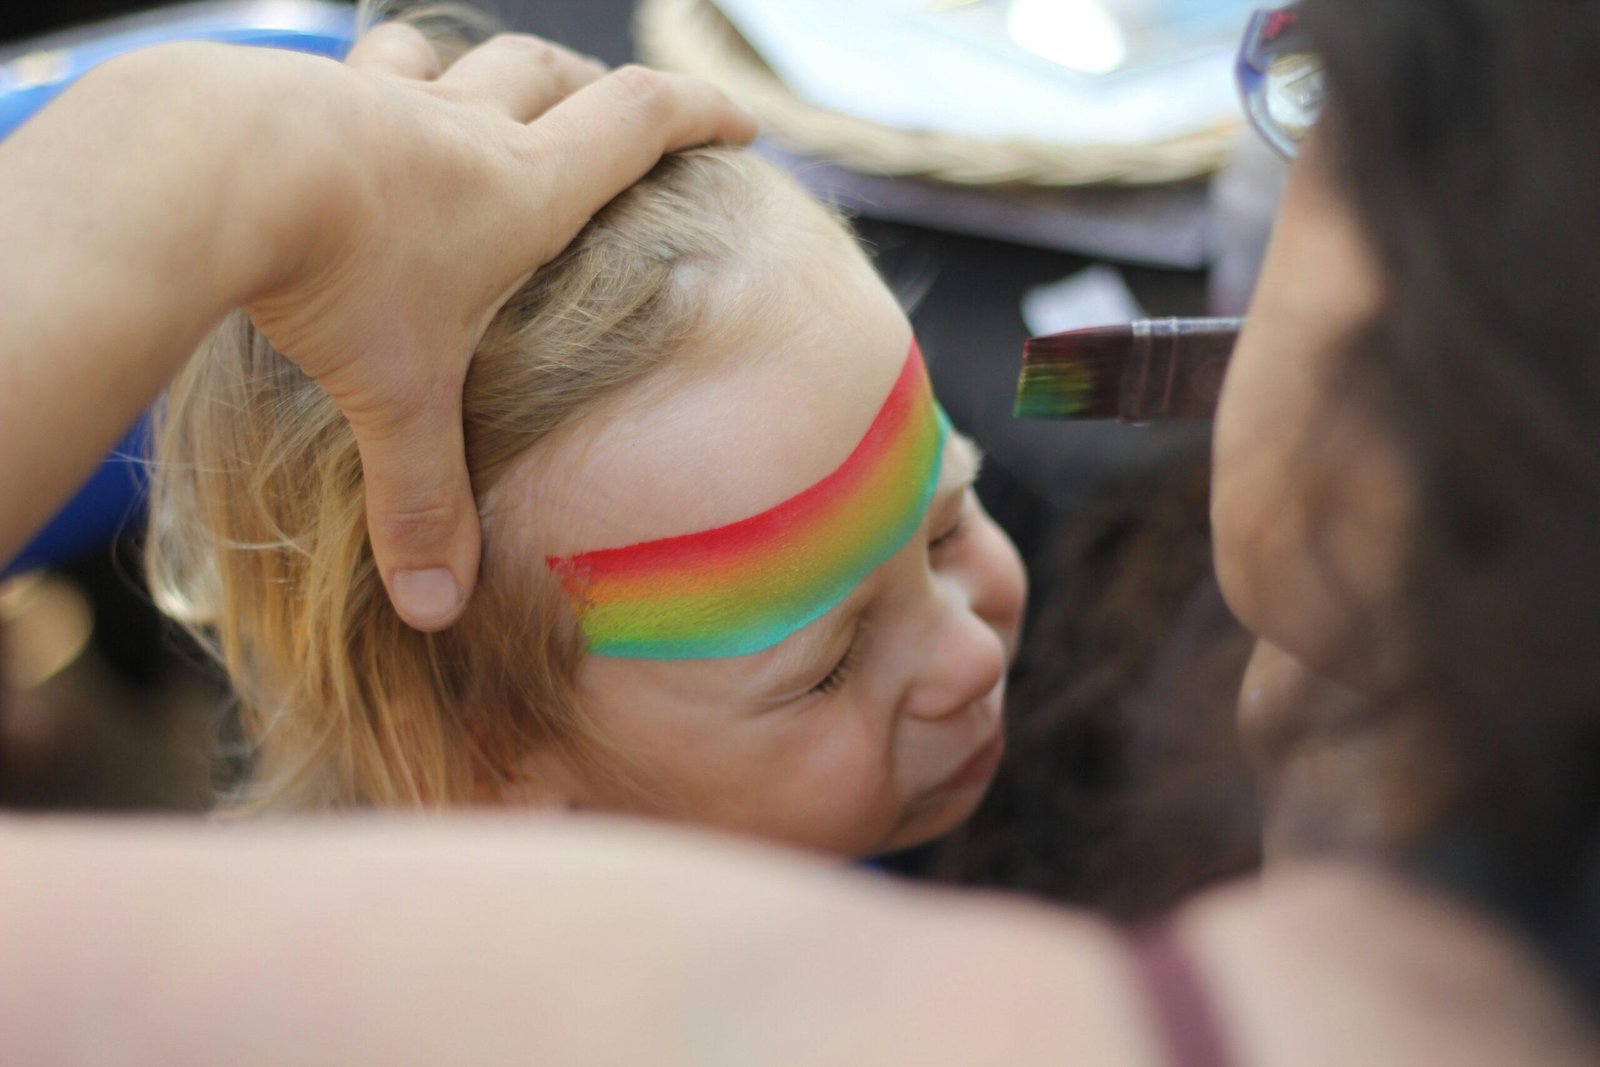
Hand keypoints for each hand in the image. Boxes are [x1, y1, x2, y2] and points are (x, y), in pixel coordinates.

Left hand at [246, 26, 756, 629]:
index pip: (642, 123)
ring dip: (484, 72)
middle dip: (598, 88)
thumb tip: (433, 610)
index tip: (739, 121)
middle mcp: (464, 126)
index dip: (702, 114)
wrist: (204, 171)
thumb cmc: (329, 277)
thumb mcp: (395, 400)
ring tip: (485, 98)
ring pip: (457, 56)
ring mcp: (384, 96)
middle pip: (555, 74)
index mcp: (522, 191)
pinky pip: (365, 68)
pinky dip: (385, 84)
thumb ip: (421, 502)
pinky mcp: (307, 88)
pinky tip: (355, 119)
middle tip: (616, 114)